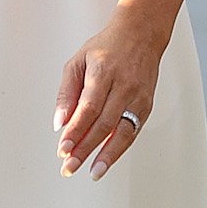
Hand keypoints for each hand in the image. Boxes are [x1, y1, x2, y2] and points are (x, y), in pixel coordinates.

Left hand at [54, 10, 166, 180]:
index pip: (88, 108)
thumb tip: (59, 123)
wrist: (140, 35)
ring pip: (123, 132)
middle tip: (70, 166)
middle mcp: (124, 86)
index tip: (62, 149)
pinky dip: (119, 147)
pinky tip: (106, 159)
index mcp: (102, 72)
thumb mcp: (77, 62)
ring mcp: (139, 97)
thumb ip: (66, 92)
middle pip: (104, 124)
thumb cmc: (104, 48)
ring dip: (107, 155)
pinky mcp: (147, 106)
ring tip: (92, 172)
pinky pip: (132, 131)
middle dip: (86, 148)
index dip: (76, 131)